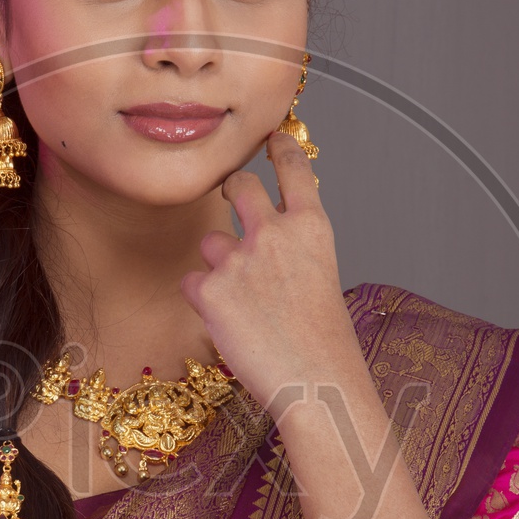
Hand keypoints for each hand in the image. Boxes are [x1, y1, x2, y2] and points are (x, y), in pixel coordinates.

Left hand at [180, 133, 361, 408]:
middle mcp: (274, 233)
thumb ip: (293, 248)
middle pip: (239, 185)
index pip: (293, 169)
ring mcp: (239, 260)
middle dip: (231, 187)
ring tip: (246, 304)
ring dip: (219, 266)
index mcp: (312, 228)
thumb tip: (264, 241)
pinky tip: (230, 323)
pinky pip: (194, 282)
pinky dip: (206, 301)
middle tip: (229, 193)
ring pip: (211, 243)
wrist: (315, 382)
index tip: (271, 136)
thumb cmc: (324, 342)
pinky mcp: (211, 291)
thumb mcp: (322, 277)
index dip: (280, 148)